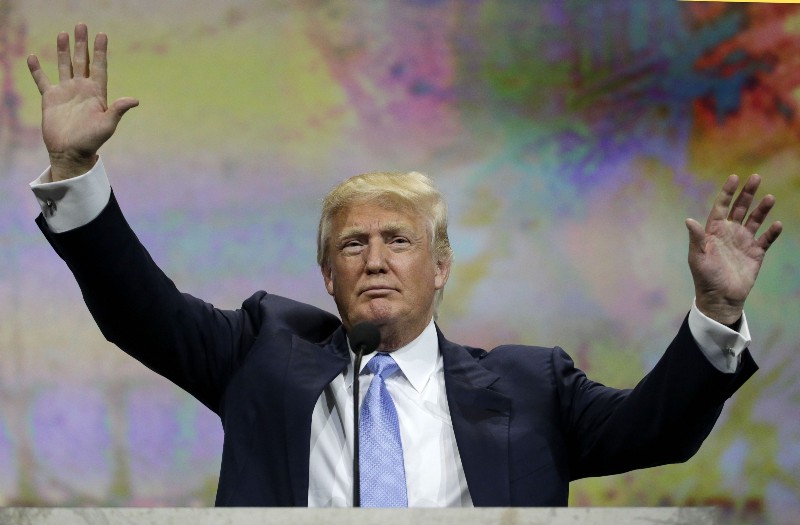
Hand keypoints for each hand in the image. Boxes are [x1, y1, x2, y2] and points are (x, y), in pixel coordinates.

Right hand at [27, 23, 137, 180]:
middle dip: (82, 43)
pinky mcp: (50, 98)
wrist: (71, 152)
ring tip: (63, 34)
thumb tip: (135, 100)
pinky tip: (33, 57)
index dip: (100, 51)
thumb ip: (118, 110)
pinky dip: (37, 70)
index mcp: (96, 93)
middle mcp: (81, 89)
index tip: (101, 34)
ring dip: (63, 50)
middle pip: (82, 61)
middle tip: (81, 25)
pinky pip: (42, 80)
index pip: (99, 66)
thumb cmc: (92, 140)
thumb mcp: (108, 124)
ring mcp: (66, 92)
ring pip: (64, 66)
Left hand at [686, 174, 781, 324]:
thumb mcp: (698, 257)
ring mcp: (744, 241)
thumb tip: (688, 220)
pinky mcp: (756, 253)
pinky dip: (772, 232)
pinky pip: (766, 239)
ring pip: (755, 220)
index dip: (727, 192)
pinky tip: (776, 224)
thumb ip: (696, 238)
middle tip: (756, 177)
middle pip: (740, 208)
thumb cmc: (705, 277)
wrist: (720, 297)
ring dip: (762, 209)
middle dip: (748, 193)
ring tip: (769, 198)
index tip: (734, 178)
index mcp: (714, 231)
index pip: (722, 207)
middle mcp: (730, 232)